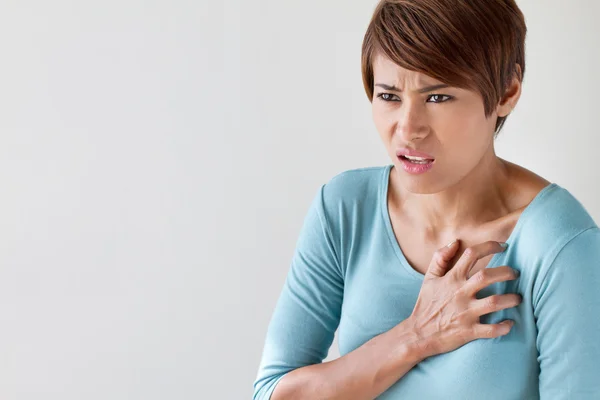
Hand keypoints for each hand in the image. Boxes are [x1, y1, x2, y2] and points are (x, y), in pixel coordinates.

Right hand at [407, 239, 520, 358]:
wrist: (418, 334)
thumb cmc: (426, 304)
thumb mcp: (429, 278)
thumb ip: (439, 258)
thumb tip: (455, 242)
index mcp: (451, 279)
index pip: (471, 254)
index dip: (489, 246)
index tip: (503, 246)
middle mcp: (460, 293)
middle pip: (487, 276)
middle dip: (506, 272)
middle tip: (515, 274)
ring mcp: (465, 313)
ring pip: (494, 302)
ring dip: (511, 299)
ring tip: (518, 298)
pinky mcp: (469, 331)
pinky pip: (492, 330)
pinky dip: (504, 327)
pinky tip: (510, 323)